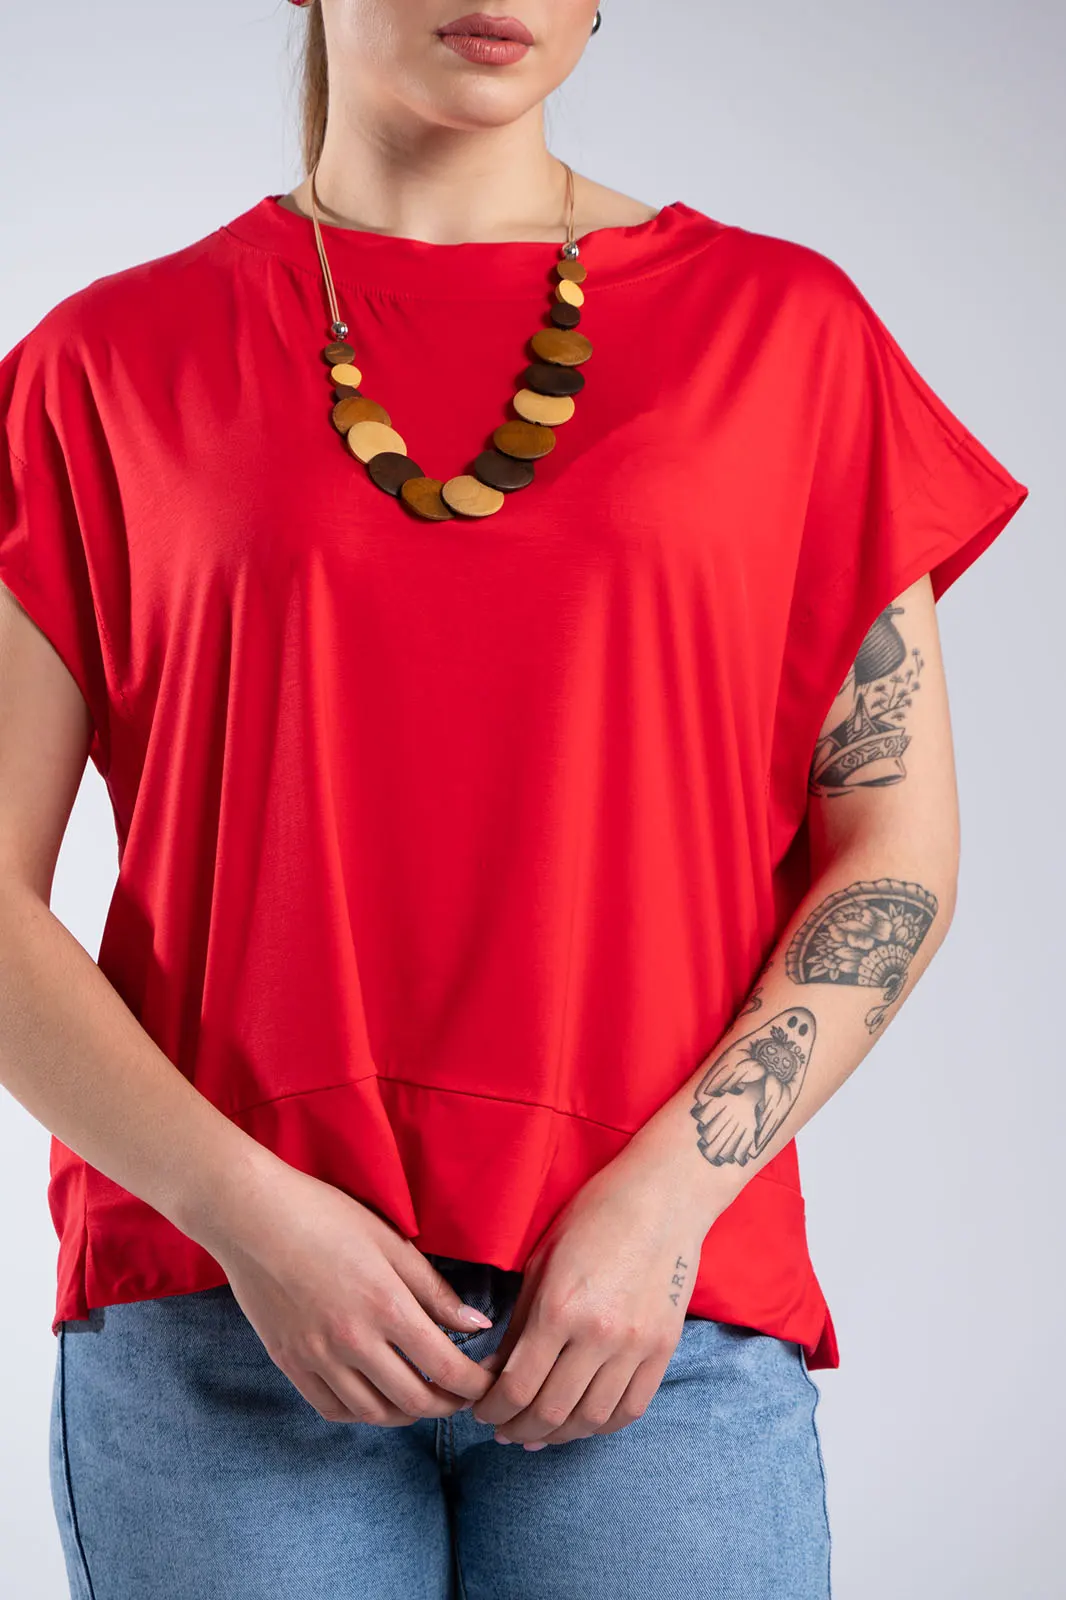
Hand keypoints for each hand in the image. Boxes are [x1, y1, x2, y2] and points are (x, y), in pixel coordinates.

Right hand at [209, 1160, 498, 1425]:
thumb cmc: (324, 1215)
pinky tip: (376, 1399)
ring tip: (423, 1397)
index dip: (476, 1384)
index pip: (447, 1367)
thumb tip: (477, 1325)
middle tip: (463, 1395)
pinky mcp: (289, 1363)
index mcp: (386, 1306)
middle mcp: (353, 1342)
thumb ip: (434, 1290)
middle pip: (415, 1401)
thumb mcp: (389, 1242)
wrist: (250, 1216)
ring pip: (375, 1413)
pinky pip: (333, 1409)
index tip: (490, 1381)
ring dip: (408, 1413)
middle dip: (449, 1405)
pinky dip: (362, 1413)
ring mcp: (317, 1358)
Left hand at [471, 1133, 709, 1447]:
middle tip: (503, 1429)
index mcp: (559, 1307)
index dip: (493, 1410)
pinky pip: (631, 1409)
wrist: (663, 1197)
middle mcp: (598, 1335)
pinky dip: (601, 1425)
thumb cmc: (594, 1217)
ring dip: (558, 1436)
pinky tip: (582, 1422)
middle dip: (518, 1429)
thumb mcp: (542, 1261)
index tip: (482, 1413)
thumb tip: (498, 1372)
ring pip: (591, 1420)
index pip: (517, 1386)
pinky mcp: (664, 1349)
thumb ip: (521, 1322)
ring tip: (538, 1433)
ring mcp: (636, 1346)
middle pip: (551, 1412)